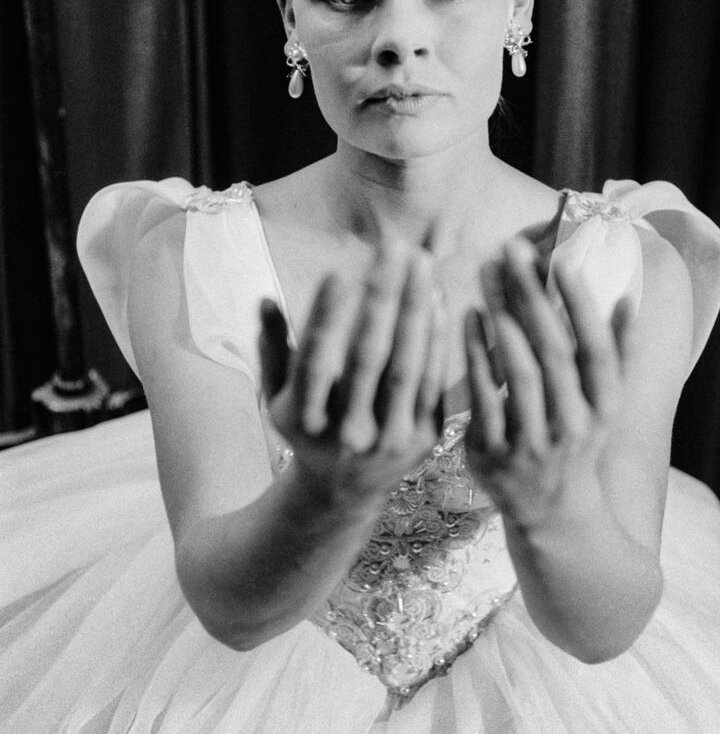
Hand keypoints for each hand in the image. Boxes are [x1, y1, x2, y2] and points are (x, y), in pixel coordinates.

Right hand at [259, 243, 446, 509]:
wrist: (343, 492)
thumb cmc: (307, 428)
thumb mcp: (276, 395)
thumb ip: (271, 347)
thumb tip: (263, 299)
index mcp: (304, 419)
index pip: (313, 363)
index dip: (324, 318)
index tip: (336, 270)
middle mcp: (346, 432)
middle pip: (367, 356)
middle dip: (382, 296)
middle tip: (392, 246)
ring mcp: (388, 438)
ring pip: (405, 366)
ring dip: (415, 308)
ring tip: (420, 261)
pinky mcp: (423, 439)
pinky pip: (432, 382)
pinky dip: (436, 340)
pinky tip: (437, 299)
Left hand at [464, 236, 632, 531]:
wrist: (551, 514)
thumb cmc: (579, 440)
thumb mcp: (607, 403)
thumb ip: (618, 351)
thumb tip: (629, 298)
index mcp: (605, 409)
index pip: (598, 349)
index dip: (581, 304)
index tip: (561, 258)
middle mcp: (574, 427)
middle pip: (554, 352)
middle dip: (532, 296)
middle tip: (510, 249)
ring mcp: (533, 444)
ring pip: (519, 371)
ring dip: (502, 316)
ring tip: (488, 271)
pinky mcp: (493, 454)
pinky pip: (483, 395)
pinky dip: (476, 354)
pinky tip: (468, 315)